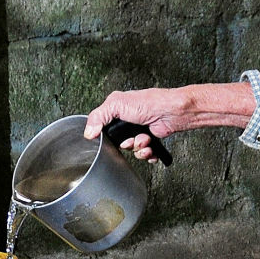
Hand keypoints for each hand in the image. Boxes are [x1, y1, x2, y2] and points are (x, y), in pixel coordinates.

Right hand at [83, 81, 256, 158]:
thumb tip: (88, 132)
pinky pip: (145, 155)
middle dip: (127, 144)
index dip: (107, 137)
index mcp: (116, 111)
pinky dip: (148, 154)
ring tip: (145, 140)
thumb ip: (98, 116)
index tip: (111, 139)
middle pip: (118, 143)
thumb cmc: (150, 103)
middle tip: (132, 139)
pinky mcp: (151, 140)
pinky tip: (151, 148)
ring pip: (132, 150)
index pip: (103, 128)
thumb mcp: (117, 104)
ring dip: (139, 149)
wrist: (172, 112)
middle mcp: (127, 121)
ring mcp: (139, 131)